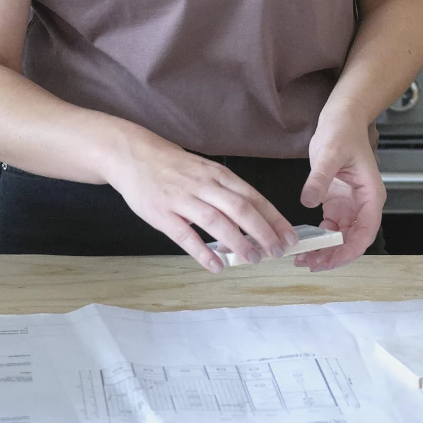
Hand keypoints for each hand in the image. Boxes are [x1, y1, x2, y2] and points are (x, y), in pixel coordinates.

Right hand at [104, 127, 295, 272]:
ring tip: (253, 259)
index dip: (273, 218)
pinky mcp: (162, 213)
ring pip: (216, 221)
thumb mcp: (205, 171)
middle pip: (240, 208)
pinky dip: (202, 252)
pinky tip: (217, 266)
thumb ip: (226, 193)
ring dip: (238, 242)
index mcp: (218, 174)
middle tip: (277, 252)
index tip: (289, 236)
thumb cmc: (174, 167)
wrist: (134, 156)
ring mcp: (182, 198)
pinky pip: (185, 235)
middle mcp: (204, 185)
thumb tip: (253, 220)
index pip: (253, 197)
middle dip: (263, 231)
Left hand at [299, 117, 385, 270]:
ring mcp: (350, 205)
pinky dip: (319, 238)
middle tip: (310, 264)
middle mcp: (363, 204)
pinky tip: (304, 243)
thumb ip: (320, 178)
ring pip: (341, 238)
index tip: (330, 260)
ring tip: (303, 258)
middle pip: (353, 240)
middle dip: (334, 255)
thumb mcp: (330, 153)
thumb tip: (308, 201)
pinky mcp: (336, 202)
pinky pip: (330, 228)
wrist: (341, 118)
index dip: (349, 250)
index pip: (366, 231)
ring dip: (325, 250)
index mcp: (370, 195)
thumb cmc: (343, 131)